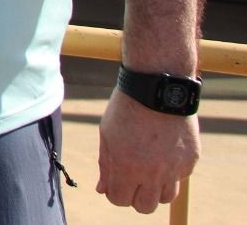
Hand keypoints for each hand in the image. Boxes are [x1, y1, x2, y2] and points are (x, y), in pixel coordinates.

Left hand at [96, 86, 200, 212]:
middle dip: (136, 196)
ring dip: (155, 188)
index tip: (116, 182)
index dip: (115, 193)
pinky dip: (172, 172)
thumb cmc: (127, 109)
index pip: (120, 200)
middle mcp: (152, 173)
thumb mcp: (108, 135)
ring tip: (149, 168)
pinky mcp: (190, 160)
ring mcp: (174, 168)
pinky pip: (180, 178)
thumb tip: (103, 189)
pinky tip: (164, 152)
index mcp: (127, 167)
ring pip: (165, 197)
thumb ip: (106, 165)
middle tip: (133, 179)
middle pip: (145, 207)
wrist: (157, 87)